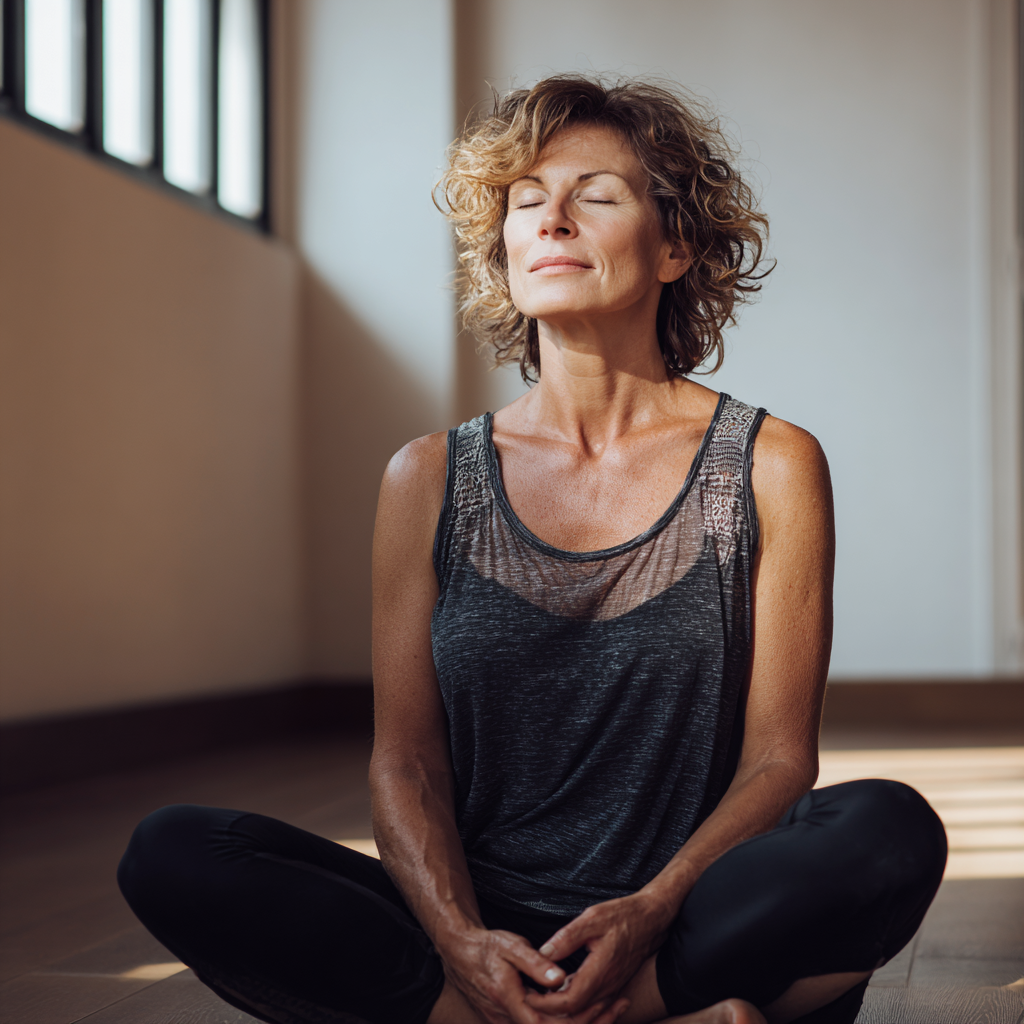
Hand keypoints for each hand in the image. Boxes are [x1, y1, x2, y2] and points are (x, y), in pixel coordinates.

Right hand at [437, 925, 629, 1023]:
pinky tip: (586, 1007)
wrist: (459, 951)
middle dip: (590, 1022)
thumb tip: (561, 977)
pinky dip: (567, 1019)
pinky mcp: (512, 1019)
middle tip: (619, 1005)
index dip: (578, 1020)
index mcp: (510, 1001)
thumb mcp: (510, 946)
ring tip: (612, 1006)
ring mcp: (508, 1022)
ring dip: (581, 1022)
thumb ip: (535, 963)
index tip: (604, 1003)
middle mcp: (508, 1019)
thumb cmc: (486, 945)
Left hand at [522, 892, 674, 1018]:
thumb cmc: (622, 916)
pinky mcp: (613, 985)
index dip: (546, 1004)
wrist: (651, 919)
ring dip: (562, 1008)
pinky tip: (560, 988)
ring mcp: (612, 988)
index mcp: (600, 971)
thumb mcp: (592, 918)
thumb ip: (567, 937)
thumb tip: (542, 953)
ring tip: (540, 993)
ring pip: (585, 1011)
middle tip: (529, 996)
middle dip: (550, 1010)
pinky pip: (592, 1003)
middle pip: (576, 1013)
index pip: (570, 1002)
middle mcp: (608, 986)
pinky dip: (575, 1002)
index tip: (528, 994)